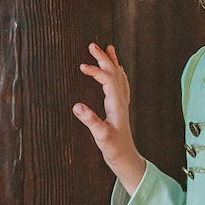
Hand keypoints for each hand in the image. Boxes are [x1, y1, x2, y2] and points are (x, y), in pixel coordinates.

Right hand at [72, 42, 145, 191]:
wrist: (127, 159)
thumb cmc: (115, 149)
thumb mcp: (101, 136)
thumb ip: (91, 121)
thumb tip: (76, 106)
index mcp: (116, 105)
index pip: (108, 80)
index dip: (96, 71)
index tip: (81, 66)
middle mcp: (121, 101)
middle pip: (115, 73)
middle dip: (104, 58)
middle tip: (93, 45)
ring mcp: (122, 104)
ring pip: (119, 77)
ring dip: (112, 62)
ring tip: (108, 48)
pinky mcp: (120, 108)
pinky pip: (120, 84)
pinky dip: (116, 73)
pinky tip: (116, 71)